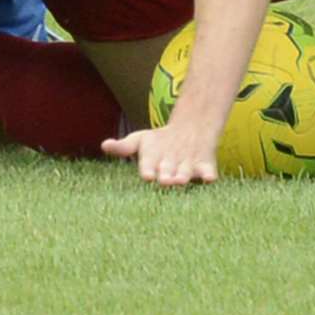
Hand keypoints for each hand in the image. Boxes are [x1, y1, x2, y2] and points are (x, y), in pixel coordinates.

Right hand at [102, 124, 219, 186]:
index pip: (149, 169)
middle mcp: (170, 172)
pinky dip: (209, 176)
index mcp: (153, 167)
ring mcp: (188, 170)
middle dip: (167, 178)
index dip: (148, 172)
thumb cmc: (159, 143)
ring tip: (181, 179)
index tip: (147, 175)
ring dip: (184, 178)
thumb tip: (104, 145)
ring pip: (185, 175)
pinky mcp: (205, 168)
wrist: (188, 134)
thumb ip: (124, 146)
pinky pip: (207, 174)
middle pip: (167, 175)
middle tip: (166, 181)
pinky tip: (210, 178)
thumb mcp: (140, 140)